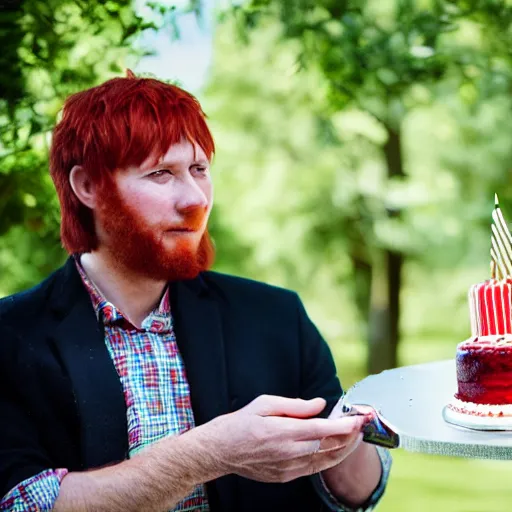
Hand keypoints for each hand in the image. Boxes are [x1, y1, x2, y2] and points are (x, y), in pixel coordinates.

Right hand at [204, 394, 366, 482]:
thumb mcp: (265, 403)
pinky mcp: (286, 476)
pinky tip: (336, 449)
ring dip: (344, 449)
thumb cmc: (242, 422)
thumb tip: (320, 404)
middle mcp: (288, 453)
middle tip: (363, 425)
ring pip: (325, 461)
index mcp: (283, 432)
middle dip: (350, 436)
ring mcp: (288, 468)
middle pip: (329, 447)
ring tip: (356, 437)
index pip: (322, 429)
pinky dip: (329, 458)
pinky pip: (314, 468)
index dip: (344, 426)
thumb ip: (296, 405)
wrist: (222, 451)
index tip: (359, 419)